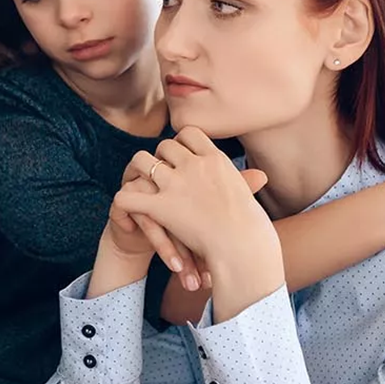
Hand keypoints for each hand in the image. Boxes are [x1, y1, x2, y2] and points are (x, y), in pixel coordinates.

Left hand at [113, 128, 284, 320]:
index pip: (189, 133)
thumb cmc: (253, 230)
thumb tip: (259, 175)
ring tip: (138, 181)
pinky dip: (124, 201)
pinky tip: (127, 209)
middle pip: (164, 145)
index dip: (181, 142)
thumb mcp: (249, 195)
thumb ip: (246, 180)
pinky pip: (129, 196)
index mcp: (215, 159)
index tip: (182, 154)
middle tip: (160, 171)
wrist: (244, 250)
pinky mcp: (160, 207)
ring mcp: (175, 184)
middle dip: (160, 157)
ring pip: (141, 161)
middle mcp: (193, 165)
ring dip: (138, 170)